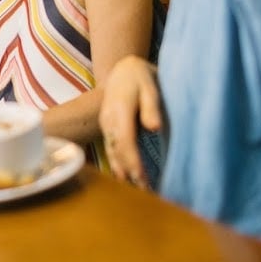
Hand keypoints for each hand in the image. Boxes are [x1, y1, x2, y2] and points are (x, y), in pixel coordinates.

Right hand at [99, 55, 160, 188]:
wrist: (123, 69)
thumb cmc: (140, 78)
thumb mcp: (150, 86)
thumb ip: (152, 106)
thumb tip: (155, 127)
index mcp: (120, 109)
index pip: (125, 140)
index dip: (133, 161)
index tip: (143, 178)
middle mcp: (109, 119)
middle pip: (117, 150)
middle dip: (129, 172)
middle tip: (145, 191)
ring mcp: (106, 124)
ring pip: (112, 152)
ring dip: (123, 171)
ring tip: (137, 190)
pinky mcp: (107, 128)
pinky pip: (111, 149)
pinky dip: (117, 164)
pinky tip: (125, 177)